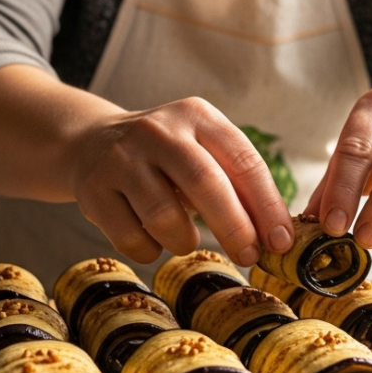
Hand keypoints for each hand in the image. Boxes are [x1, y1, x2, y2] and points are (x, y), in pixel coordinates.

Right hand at [71, 97, 294, 265]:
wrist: (90, 142)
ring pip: (164, 216)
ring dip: (185, 241)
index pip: (243, 160)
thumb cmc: (165, 157)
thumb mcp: (201, 150)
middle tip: (249, 256)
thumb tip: (275, 236)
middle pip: (206, 183)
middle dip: (235, 228)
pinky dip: (150, 250)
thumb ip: (236, 184)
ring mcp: (121, 159)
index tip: (281, 240)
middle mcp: (158, 131)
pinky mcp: (93, 190)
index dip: (267, 205)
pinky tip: (152, 238)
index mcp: (196, 115)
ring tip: (187, 240)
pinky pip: (131, 238)